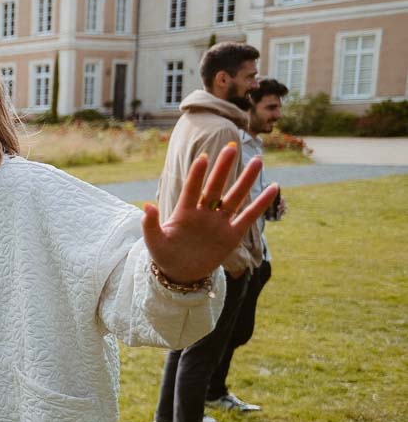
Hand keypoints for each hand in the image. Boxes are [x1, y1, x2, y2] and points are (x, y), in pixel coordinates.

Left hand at [142, 144, 277, 283]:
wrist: (181, 274)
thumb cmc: (164, 255)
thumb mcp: (154, 242)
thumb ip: (150, 225)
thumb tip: (147, 205)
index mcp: (184, 212)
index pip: (191, 190)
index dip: (197, 175)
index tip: (203, 158)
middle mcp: (203, 213)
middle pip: (215, 187)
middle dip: (223, 169)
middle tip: (231, 147)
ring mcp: (219, 223)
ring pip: (235, 197)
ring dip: (245, 180)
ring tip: (258, 160)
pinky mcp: (232, 235)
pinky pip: (249, 217)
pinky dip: (261, 204)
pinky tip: (273, 187)